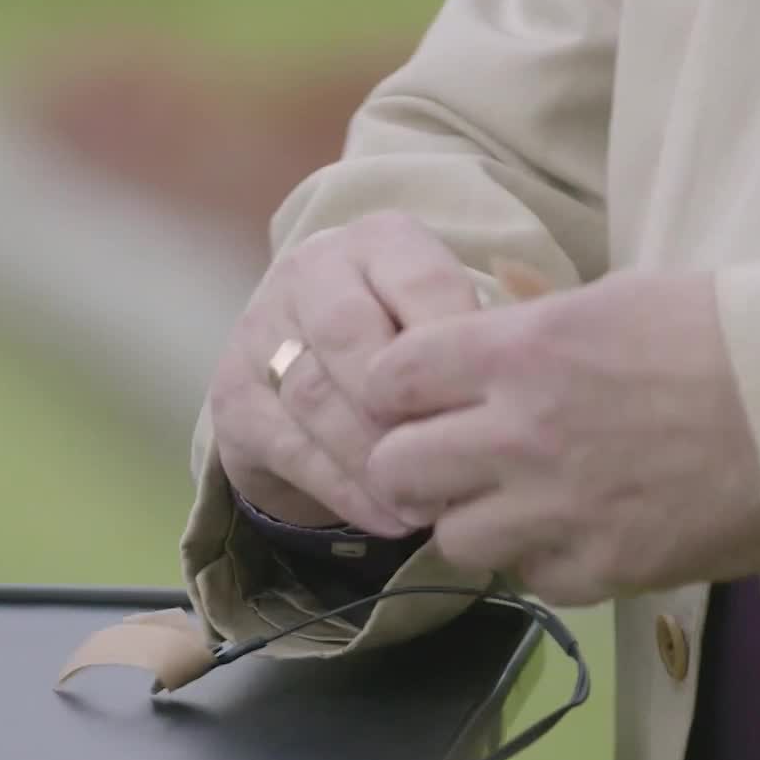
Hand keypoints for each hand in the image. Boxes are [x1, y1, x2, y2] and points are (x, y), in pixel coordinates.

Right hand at [209, 212, 481, 535]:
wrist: (302, 373)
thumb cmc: (402, 345)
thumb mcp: (445, 324)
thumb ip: (480, 342)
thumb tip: (527, 389)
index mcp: (377, 241)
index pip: (423, 283)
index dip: (457, 349)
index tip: (491, 408)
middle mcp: (310, 272)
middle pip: (351, 334)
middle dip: (402, 408)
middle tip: (450, 463)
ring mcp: (260, 332)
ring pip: (314, 396)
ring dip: (375, 459)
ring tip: (427, 506)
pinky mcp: (233, 398)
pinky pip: (289, 447)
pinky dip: (343, 489)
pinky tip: (388, 517)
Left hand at [362, 269, 759, 603]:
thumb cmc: (734, 333)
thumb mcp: (616, 298)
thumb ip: (531, 326)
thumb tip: (479, 331)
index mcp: (520, 349)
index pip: (390, 378)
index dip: (396, 390)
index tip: (418, 397)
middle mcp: (520, 432)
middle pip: (396, 470)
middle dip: (414, 465)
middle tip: (450, 461)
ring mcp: (558, 509)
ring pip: (453, 538)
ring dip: (475, 521)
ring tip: (518, 501)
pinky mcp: (603, 570)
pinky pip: (529, 580)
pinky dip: (542, 561)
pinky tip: (581, 530)